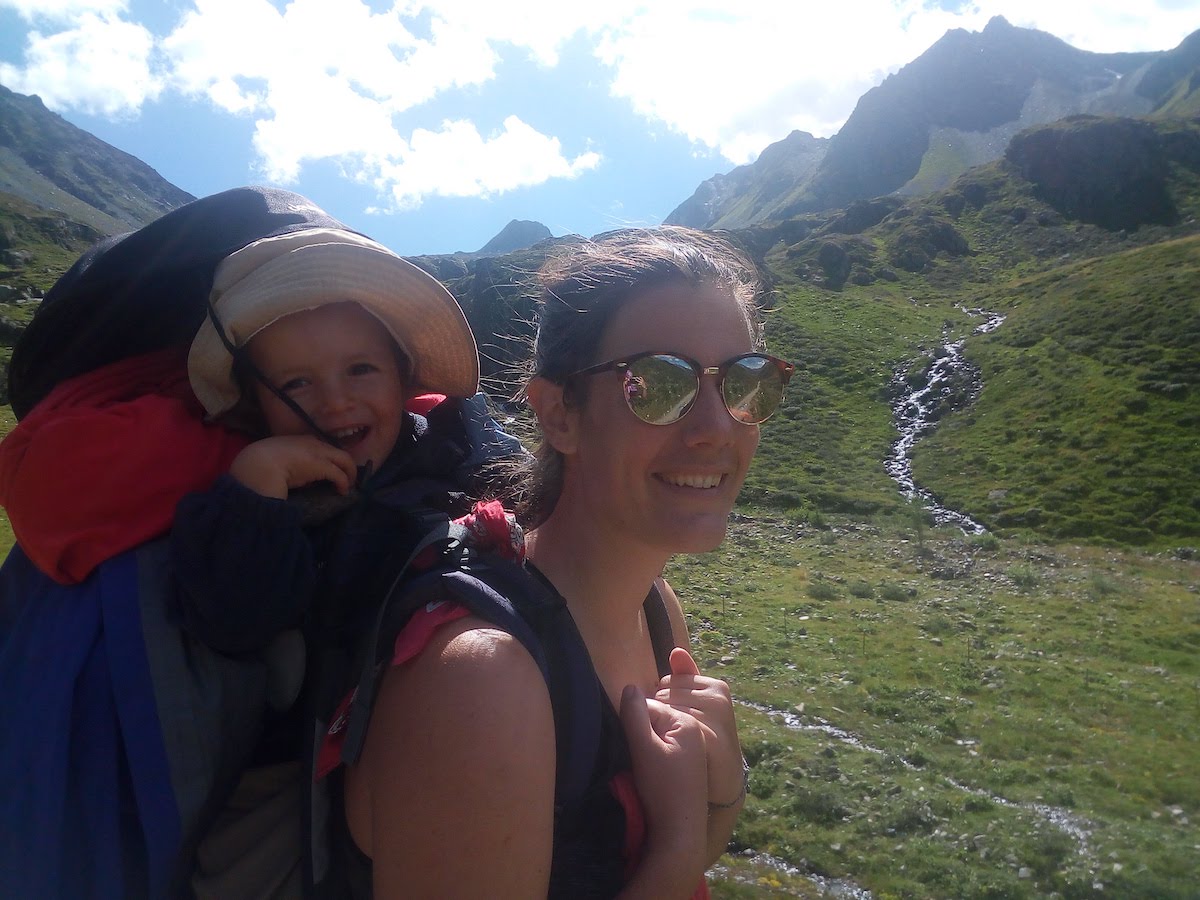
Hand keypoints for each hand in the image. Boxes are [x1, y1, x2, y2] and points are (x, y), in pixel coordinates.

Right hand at [229, 435, 357, 498]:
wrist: (257, 465)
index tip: (332, 469)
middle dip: (346, 465)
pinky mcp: (322, 466)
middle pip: (338, 451)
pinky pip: (339, 474)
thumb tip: (304, 478)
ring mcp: (318, 453)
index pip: (323, 447)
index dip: (331, 459)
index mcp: (301, 440)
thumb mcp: (279, 459)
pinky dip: (344, 482)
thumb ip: (293, 464)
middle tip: (348, 479)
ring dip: (349, 473)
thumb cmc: (261, 464)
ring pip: (344, 459)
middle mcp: (313, 443)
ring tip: (348, 485)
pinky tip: (342, 491)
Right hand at [618, 686, 707, 878]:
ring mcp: (692, 748)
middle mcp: (693, 731)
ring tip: (646, 768)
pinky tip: (652, 774)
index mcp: (686, 722)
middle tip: (638, 758)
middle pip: (655, 716)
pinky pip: (665, 746)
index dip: (632, 723)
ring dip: (645, 742)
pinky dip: (654, 754)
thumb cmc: (661, 790)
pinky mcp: (688, 763)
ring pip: (658, 731)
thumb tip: (629, 686)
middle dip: (640, 729)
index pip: (648, 706)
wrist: (679, 832)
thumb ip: (636, 715)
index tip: (632, 746)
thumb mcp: (644, 750)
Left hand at [655, 647, 743, 808]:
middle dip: (660, 712)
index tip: (674, 719)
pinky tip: (670, 749)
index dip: (663, 702)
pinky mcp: (706, 742)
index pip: (667, 683)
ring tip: (671, 742)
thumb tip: (675, 650)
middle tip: (671, 734)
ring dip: (658, 726)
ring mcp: (714, 720)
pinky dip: (662, 739)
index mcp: (717, 687)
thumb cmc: (707, 735)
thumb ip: (687, 677)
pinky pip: (668, 731)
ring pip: (663, 712)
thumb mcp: (699, 703)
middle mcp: (718, 700)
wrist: (722, 778)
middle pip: (664, 695)